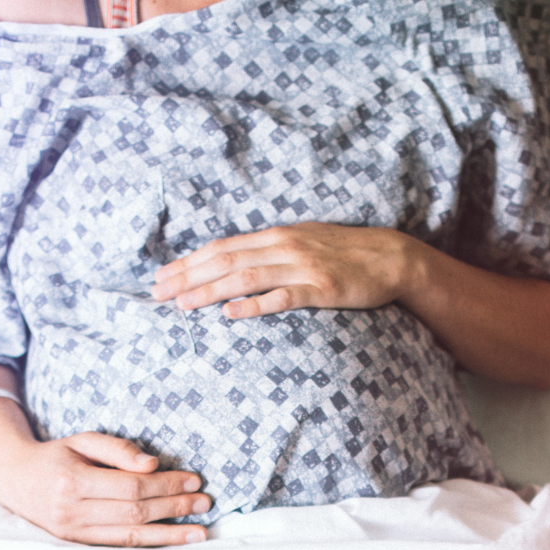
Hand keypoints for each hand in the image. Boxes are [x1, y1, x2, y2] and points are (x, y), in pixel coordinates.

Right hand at [0, 428, 212, 546]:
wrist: (15, 480)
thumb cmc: (56, 455)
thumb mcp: (83, 440)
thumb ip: (117, 450)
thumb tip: (152, 465)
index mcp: (73, 480)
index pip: (131, 486)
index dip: (166, 485)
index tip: (193, 479)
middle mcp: (71, 511)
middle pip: (135, 513)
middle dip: (174, 508)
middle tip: (204, 502)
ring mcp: (73, 533)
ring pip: (130, 537)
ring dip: (169, 535)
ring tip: (199, 532)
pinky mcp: (77, 545)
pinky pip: (120, 547)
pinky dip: (149, 546)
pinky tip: (172, 543)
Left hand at [150, 223, 419, 317]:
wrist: (392, 258)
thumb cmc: (344, 255)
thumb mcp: (302, 243)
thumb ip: (269, 252)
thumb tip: (232, 265)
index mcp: (277, 235)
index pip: (223, 247)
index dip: (189, 262)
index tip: (162, 277)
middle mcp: (285, 246)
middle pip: (227, 260)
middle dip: (189, 277)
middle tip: (158, 294)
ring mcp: (303, 267)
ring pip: (247, 277)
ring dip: (211, 291)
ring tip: (183, 304)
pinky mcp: (322, 289)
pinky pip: (283, 297)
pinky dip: (255, 305)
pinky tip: (231, 314)